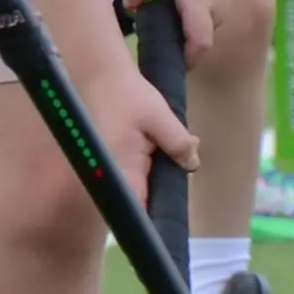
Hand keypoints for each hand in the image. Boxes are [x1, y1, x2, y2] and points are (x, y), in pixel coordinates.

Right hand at [92, 58, 199, 210]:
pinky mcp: (114, 158)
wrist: (101, 75)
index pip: (138, 210)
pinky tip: (163, 148)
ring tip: (181, 154)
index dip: (156, 219)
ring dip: (160, 175)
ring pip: (139, 184)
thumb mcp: (160, 116)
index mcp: (122, 170)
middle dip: (165, 191)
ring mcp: (112, 168)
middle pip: (140, 199)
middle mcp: (113, 175)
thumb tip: (192, 165)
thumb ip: (177, 143)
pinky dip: (151, 164)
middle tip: (187, 168)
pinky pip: (135, 171)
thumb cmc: (127, 94)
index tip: (176, 216)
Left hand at [121, 0, 252, 67]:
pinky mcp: (224, 4)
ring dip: (180, 28)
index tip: (162, 64)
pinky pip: (204, 21)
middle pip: (195, 42)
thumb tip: (129, 7)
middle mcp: (216, 10)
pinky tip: (172, 0)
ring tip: (157, 11)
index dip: (183, 60)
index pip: (199, 43)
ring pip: (198, 31)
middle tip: (147, 32)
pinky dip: (188, 18)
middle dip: (173, 44)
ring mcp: (224, 8)